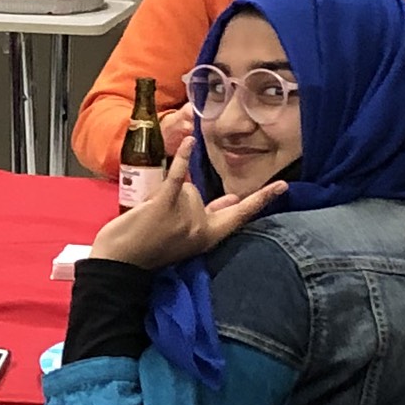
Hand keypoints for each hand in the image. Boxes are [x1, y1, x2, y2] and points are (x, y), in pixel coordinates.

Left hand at [90, 150, 285, 270]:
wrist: (120, 262)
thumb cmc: (152, 248)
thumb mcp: (190, 238)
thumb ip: (213, 218)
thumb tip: (235, 199)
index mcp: (209, 237)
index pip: (241, 215)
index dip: (263, 200)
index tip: (284, 186)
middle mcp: (202, 227)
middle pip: (200, 196)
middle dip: (179, 206)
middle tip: (161, 228)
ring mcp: (185, 214)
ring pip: (184, 188)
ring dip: (166, 198)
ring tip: (150, 221)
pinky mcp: (166, 202)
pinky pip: (179, 175)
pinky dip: (182, 157)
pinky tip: (189, 142)